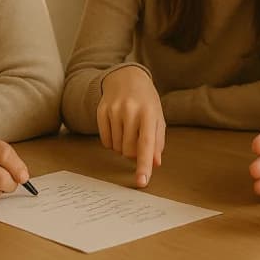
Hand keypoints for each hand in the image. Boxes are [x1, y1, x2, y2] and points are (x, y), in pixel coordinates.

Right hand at [98, 66, 165, 187]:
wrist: (127, 77)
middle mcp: (130, 110)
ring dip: (122, 146)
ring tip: (128, 130)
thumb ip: (157, 141)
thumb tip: (155, 164)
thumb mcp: (157, 118)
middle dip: (133, 153)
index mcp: (149, 113)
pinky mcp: (101, 111)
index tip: (141, 182)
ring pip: (116, 148)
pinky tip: (117, 128)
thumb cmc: (146, 101)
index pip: (146, 144)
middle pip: (128, 151)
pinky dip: (111, 141)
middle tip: (137, 140)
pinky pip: (104, 141)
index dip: (144, 165)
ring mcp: (114, 110)